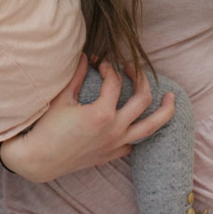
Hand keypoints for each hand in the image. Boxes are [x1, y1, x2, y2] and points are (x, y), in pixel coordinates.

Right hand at [1, 54, 174, 181]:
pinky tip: (141, 122)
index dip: (108, 67)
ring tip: (172, 98)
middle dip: (140, 78)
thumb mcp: (62, 97)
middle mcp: (114, 129)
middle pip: (142, 99)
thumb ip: (77, 74)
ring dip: (164, 111)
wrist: (40, 159)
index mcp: (102, 113)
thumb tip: (85, 54)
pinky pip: (135, 142)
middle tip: (132, 67)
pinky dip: (141, 130)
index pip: (114, 82)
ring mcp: (116, 144)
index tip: (99, 61)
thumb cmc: (47, 127)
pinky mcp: (112, 154)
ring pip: (151, 127)